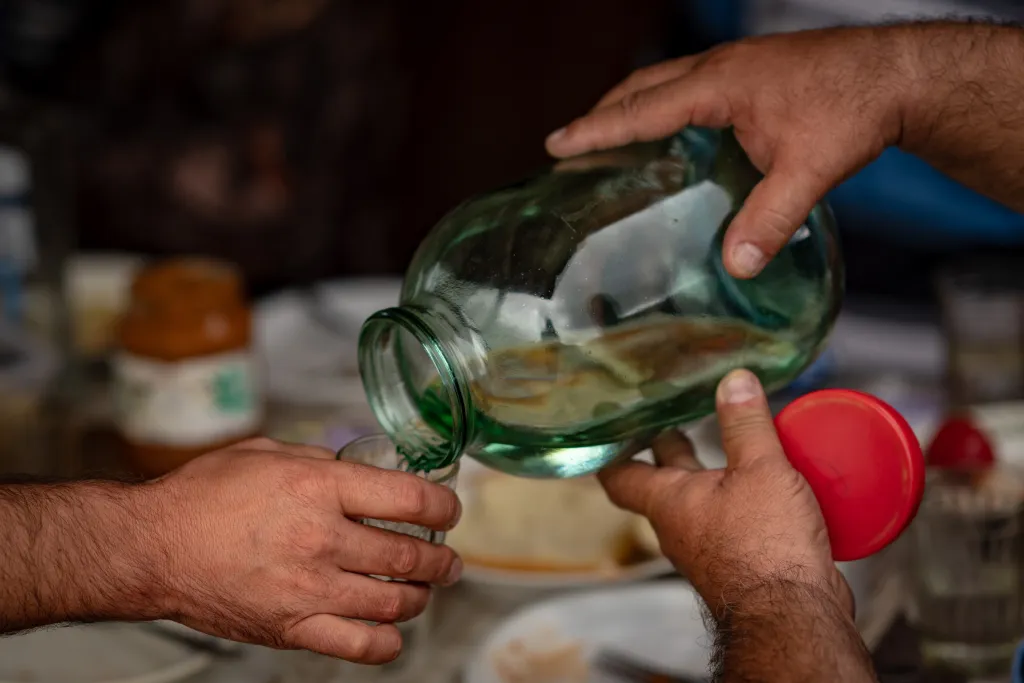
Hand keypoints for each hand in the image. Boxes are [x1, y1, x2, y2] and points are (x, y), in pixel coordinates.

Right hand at [147, 438, 462, 662]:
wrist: (153, 548)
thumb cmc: (203, 497)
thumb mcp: (269, 453)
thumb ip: (321, 462)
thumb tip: (359, 472)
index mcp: (320, 487)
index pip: (411, 499)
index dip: (445, 506)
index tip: (450, 511)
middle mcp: (322, 538)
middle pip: (410, 556)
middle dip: (442, 560)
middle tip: (448, 560)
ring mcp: (309, 589)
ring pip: (395, 602)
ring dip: (422, 597)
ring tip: (427, 590)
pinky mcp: (292, 628)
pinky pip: (360, 645)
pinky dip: (388, 641)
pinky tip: (392, 629)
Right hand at [545, 27, 911, 278]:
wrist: (898, 73)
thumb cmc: (855, 107)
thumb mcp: (810, 168)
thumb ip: (771, 217)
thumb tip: (736, 265)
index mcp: (720, 84)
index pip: (642, 108)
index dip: (596, 128)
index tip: (557, 143)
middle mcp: (720, 68)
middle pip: (642, 86)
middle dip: (603, 113)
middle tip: (571, 142)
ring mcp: (736, 66)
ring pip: (665, 81)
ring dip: (632, 105)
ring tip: (610, 136)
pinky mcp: (752, 72)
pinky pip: (690, 84)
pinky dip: (665, 105)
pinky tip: (673, 134)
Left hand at [599, 370, 851, 618]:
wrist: (794, 616)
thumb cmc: (765, 549)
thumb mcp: (759, 470)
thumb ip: (745, 424)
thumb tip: (734, 381)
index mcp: (668, 502)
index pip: (620, 475)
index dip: (614, 451)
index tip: (615, 427)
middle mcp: (680, 528)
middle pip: (665, 481)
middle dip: (674, 449)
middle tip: (680, 419)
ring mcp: (708, 550)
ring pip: (704, 502)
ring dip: (715, 475)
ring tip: (736, 446)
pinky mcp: (740, 565)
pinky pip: (735, 524)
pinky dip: (747, 502)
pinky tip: (776, 490)